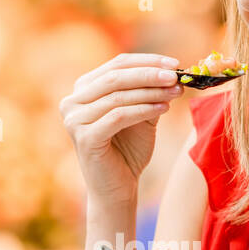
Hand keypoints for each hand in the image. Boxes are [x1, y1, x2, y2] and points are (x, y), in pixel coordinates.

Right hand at [59, 53, 184, 207]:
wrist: (117, 188)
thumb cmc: (128, 151)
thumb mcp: (141, 114)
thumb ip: (150, 92)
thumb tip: (174, 72)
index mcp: (83, 89)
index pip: (117, 64)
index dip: (147, 61)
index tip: (175, 63)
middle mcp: (72, 101)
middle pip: (116, 77)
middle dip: (150, 74)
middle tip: (176, 75)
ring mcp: (74, 119)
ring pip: (118, 96)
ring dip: (151, 92)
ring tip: (176, 92)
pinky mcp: (84, 137)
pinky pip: (118, 116)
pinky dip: (143, 110)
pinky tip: (164, 108)